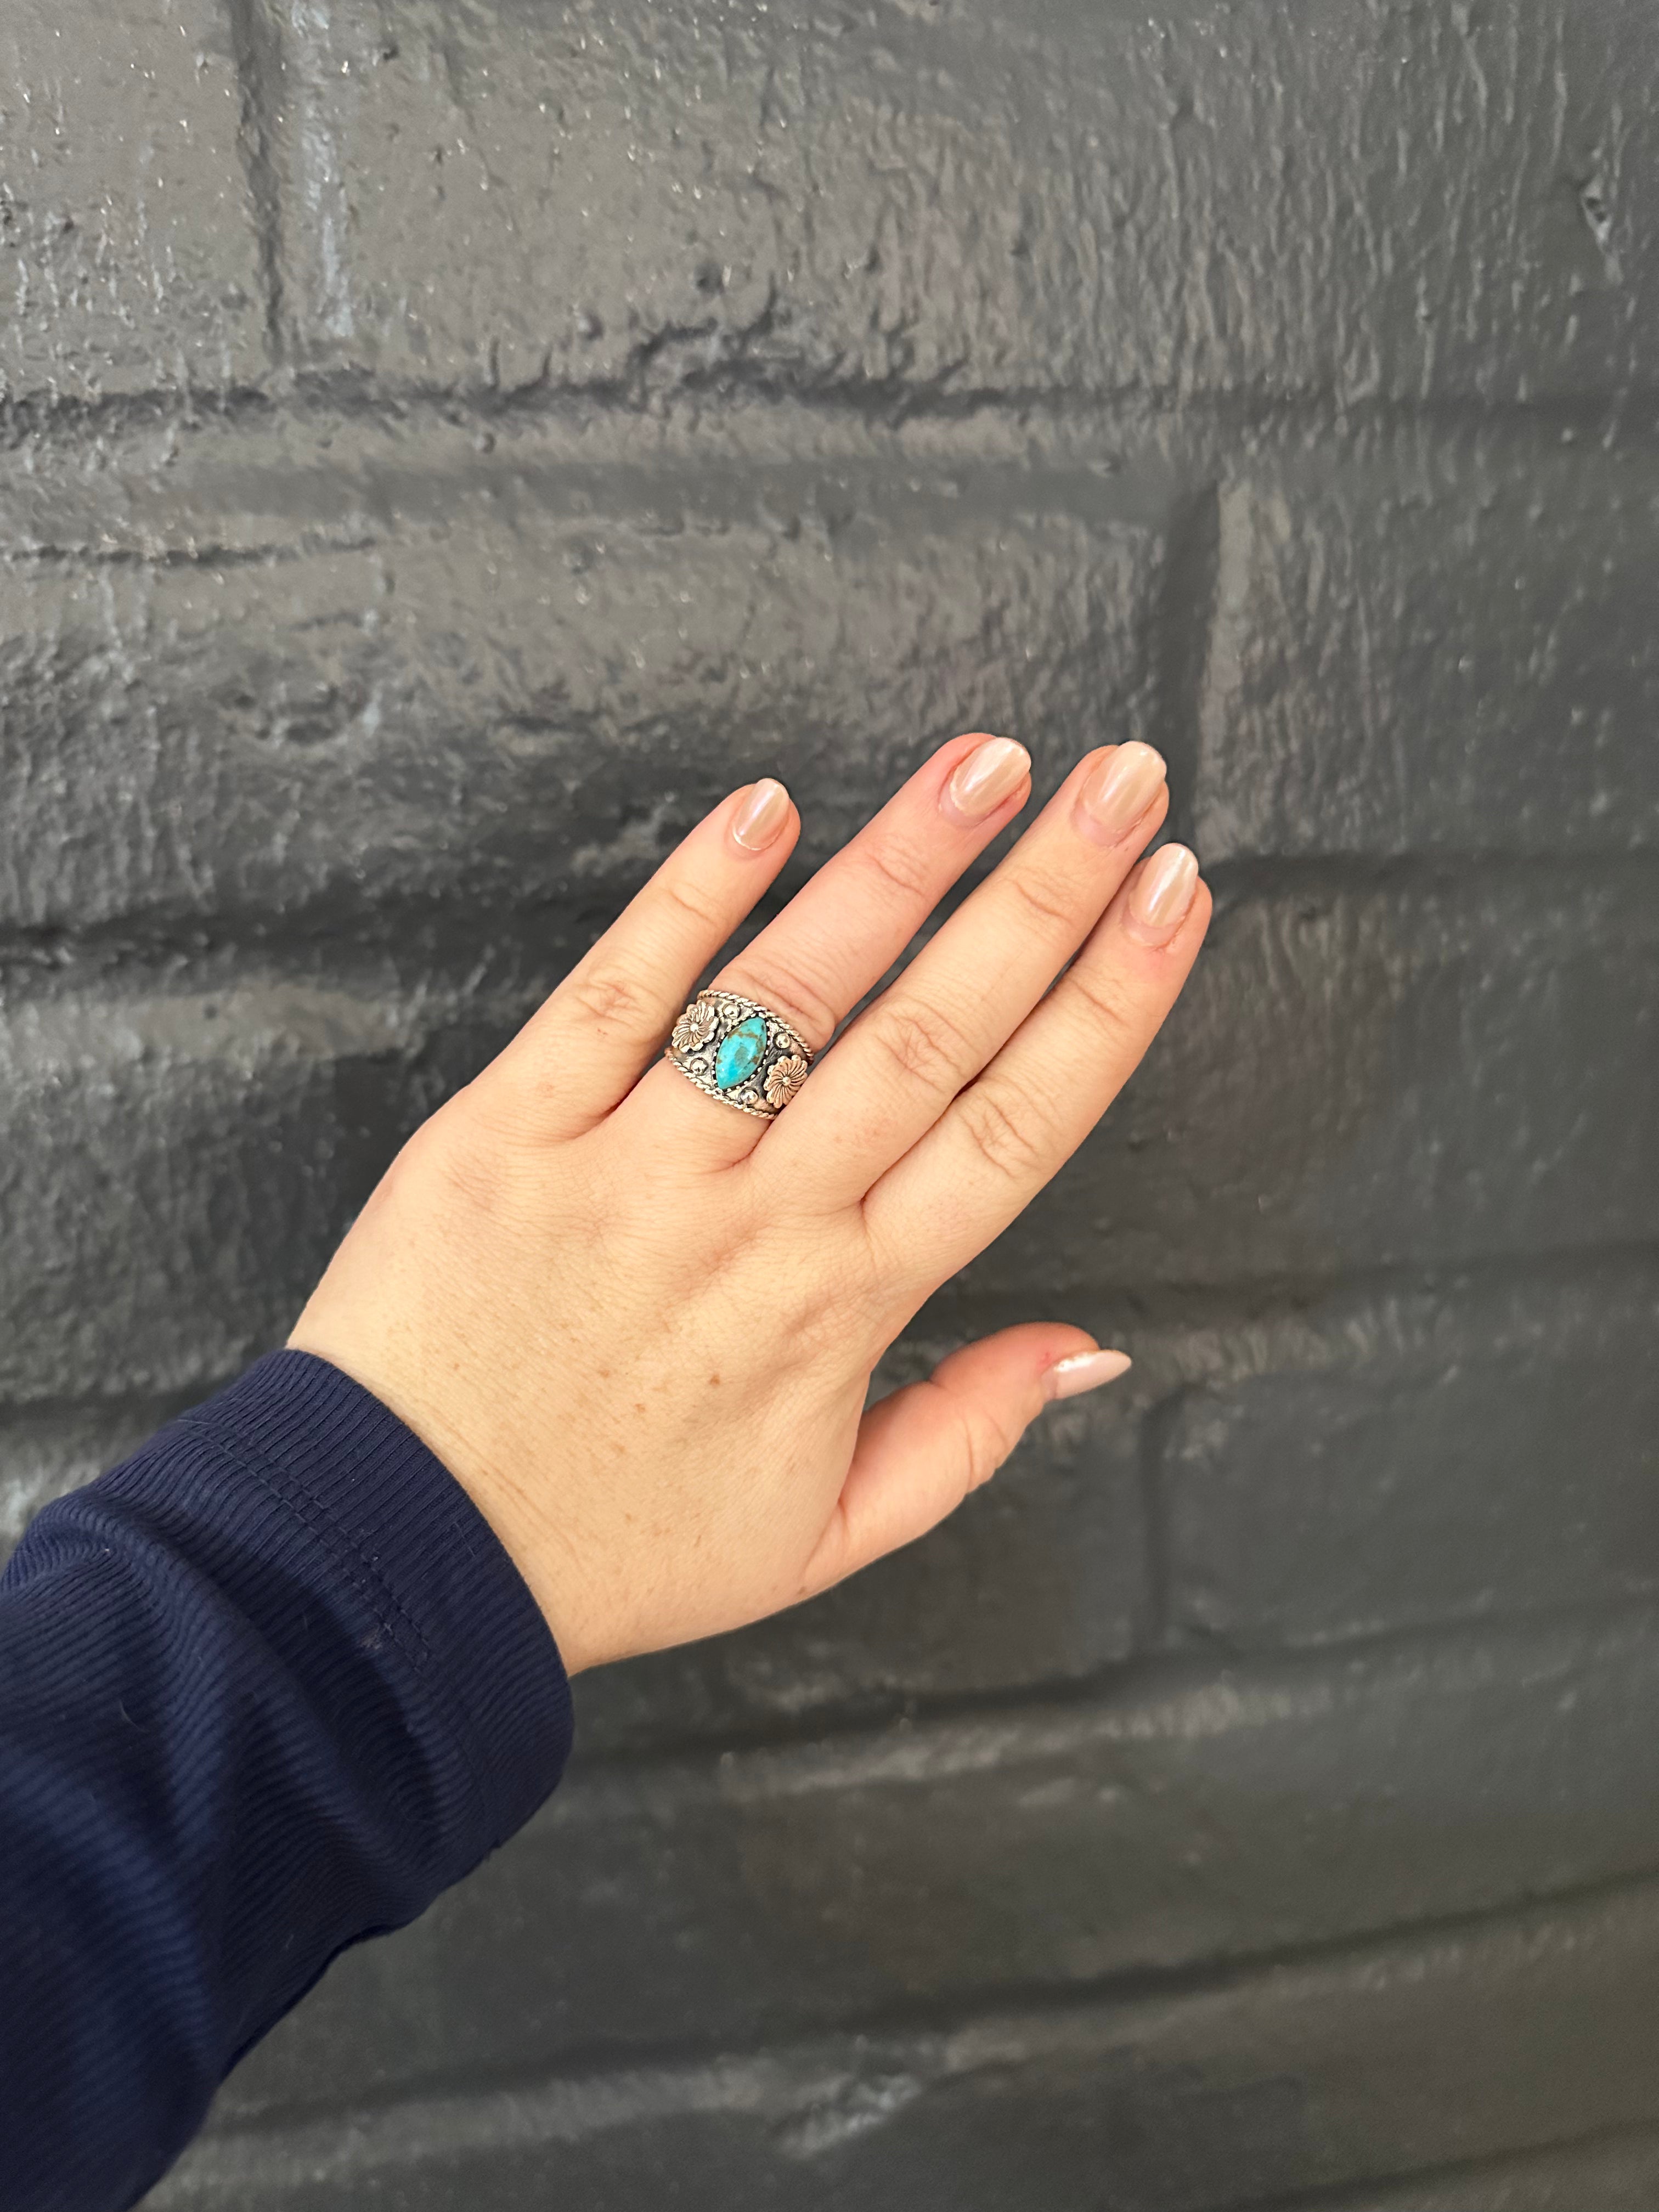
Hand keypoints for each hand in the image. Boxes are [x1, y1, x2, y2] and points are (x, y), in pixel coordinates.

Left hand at [288, 736, 1209, 1674]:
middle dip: (1045, 898)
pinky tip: (764, 809)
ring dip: (900, 867)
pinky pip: (616, 994)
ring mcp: (634, 1164)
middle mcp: (758, 1220)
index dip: (1108, 1004)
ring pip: (792, 994)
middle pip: (931, 1033)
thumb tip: (1089, 1349)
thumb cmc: (615, 1547)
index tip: (1174, 901)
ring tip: (990, 764)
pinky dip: (689, 896)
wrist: (402, 1557)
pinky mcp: (512, 1126)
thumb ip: (968, 1436)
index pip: (1013, 1125)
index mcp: (846, 1306)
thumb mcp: (825, 1538)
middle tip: (1126, 783)